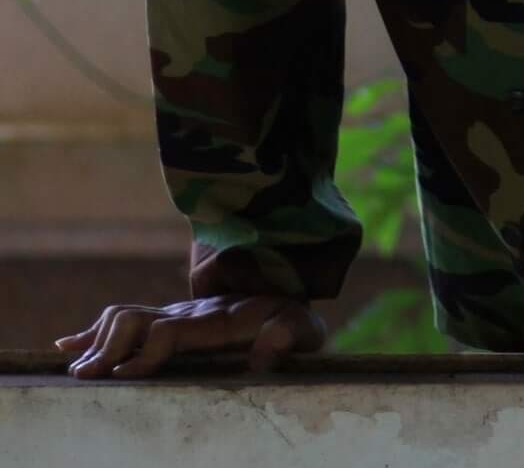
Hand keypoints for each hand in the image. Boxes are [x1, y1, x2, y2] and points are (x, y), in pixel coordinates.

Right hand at [55, 295, 325, 378]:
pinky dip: (94, 331)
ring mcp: (175, 314)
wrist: (290, 297)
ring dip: (96, 340)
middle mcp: (188, 313)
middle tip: (85, 376)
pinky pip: (126, 319)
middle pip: (135, 320)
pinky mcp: (169, 320)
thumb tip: (262, 356)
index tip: (123, 376)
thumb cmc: (296, 319)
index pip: (169, 331)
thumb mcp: (304, 327)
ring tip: (77, 368)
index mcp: (216, 319)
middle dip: (107, 348)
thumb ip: (288, 335)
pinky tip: (69, 345)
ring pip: (124, 317)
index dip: (144, 352)